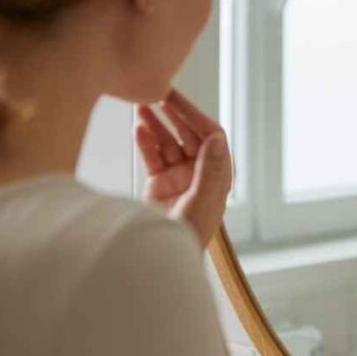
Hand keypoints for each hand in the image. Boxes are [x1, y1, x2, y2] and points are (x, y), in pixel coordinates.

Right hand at [134, 87, 232, 248]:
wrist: (161, 263)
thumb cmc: (187, 239)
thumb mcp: (201, 203)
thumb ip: (209, 171)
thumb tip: (218, 139)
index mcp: (217, 176)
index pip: (210, 136)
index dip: (194, 115)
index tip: (176, 99)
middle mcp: (199, 174)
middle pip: (187, 135)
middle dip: (172, 114)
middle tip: (156, 92)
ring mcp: (178, 178)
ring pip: (167, 143)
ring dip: (155, 124)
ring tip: (140, 105)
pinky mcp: (158, 185)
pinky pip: (153, 157)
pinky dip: (145, 143)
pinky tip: (138, 129)